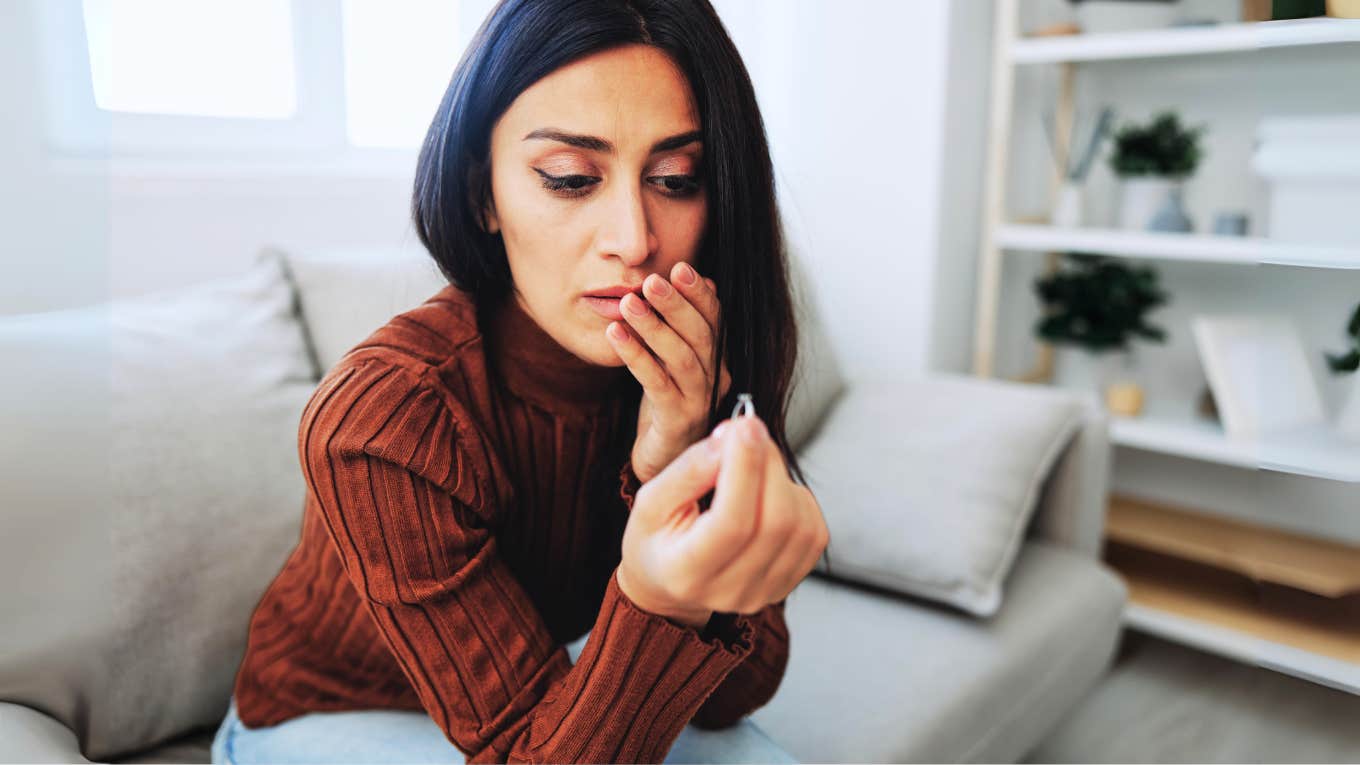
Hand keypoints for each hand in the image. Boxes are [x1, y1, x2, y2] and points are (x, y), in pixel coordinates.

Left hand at [605, 262, 731, 485]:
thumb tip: (691, 281)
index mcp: (717, 359)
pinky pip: (657, 384)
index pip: (715, 319)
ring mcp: (699, 401)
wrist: (664, 462)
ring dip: (655, 327)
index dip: (700, 293)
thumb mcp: (672, 361)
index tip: (680, 267)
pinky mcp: (677, 420)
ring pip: (682, 358)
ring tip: (628, 304)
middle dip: (677, 304)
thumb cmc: (667, 405)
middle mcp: (715, 378)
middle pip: (701, 335)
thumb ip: (679, 327)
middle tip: (652, 280)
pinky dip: (637, 357)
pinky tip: (616, 336)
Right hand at [617, 416, 828, 625]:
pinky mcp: (790, 581)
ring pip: (800, 525)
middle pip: (775, 521)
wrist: (670, 581)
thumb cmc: (658, 538)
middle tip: (746, 433)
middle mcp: (732, 590)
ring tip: (752, 466)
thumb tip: (731, 439)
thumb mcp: (651, 500)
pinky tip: (768, 493)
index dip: (745, 468)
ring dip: (782, 479)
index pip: (732, 523)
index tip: (745, 425)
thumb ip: (689, 469)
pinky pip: (813, 532)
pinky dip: (797, 499)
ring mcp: (765, 591)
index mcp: (687, 572)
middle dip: (767, 463)